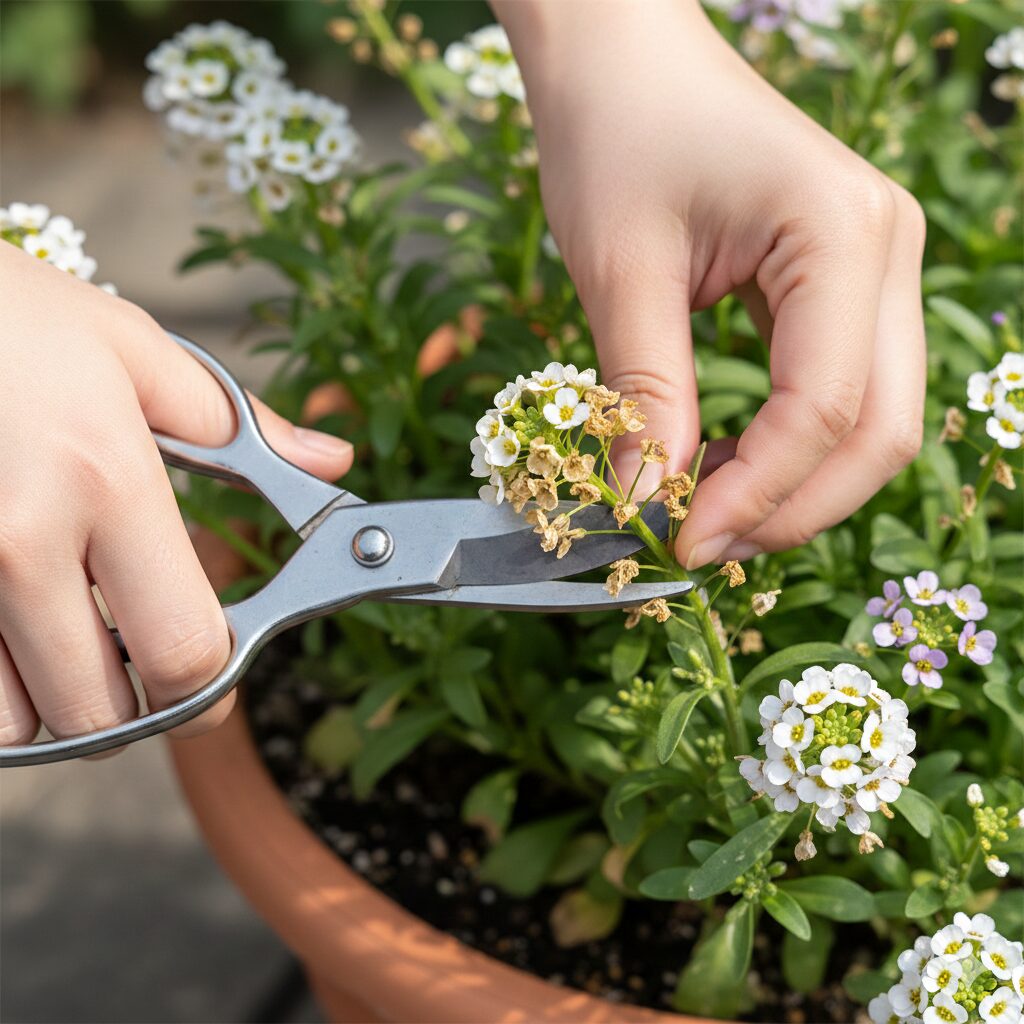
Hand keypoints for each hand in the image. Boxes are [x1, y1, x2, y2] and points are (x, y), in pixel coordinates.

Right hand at [0, 245, 351, 748]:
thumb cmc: (10, 316)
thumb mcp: (136, 350)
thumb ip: (245, 428)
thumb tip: (333, 463)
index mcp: (108, 481)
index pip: (185, 650)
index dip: (213, 687)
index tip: (216, 676)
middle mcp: (20, 543)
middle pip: (101, 718)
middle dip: (138, 707)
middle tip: (144, 667)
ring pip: (18, 725)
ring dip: (55, 703)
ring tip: (67, 644)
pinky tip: (10, 633)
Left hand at [495, 0, 925, 567]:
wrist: (623, 57)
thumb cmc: (613, 135)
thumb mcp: (619, 271)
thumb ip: (644, 395)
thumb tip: (648, 506)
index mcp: (840, 233)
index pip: (824, 407)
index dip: (755, 496)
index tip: (677, 544)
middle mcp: (886, 249)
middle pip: (880, 429)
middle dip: (791, 509)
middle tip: (696, 546)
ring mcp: (877, 267)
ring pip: (871, 421)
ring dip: (792, 486)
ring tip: (697, 510)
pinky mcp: (845, 284)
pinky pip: (841, 391)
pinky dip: (786, 447)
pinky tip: (718, 466)